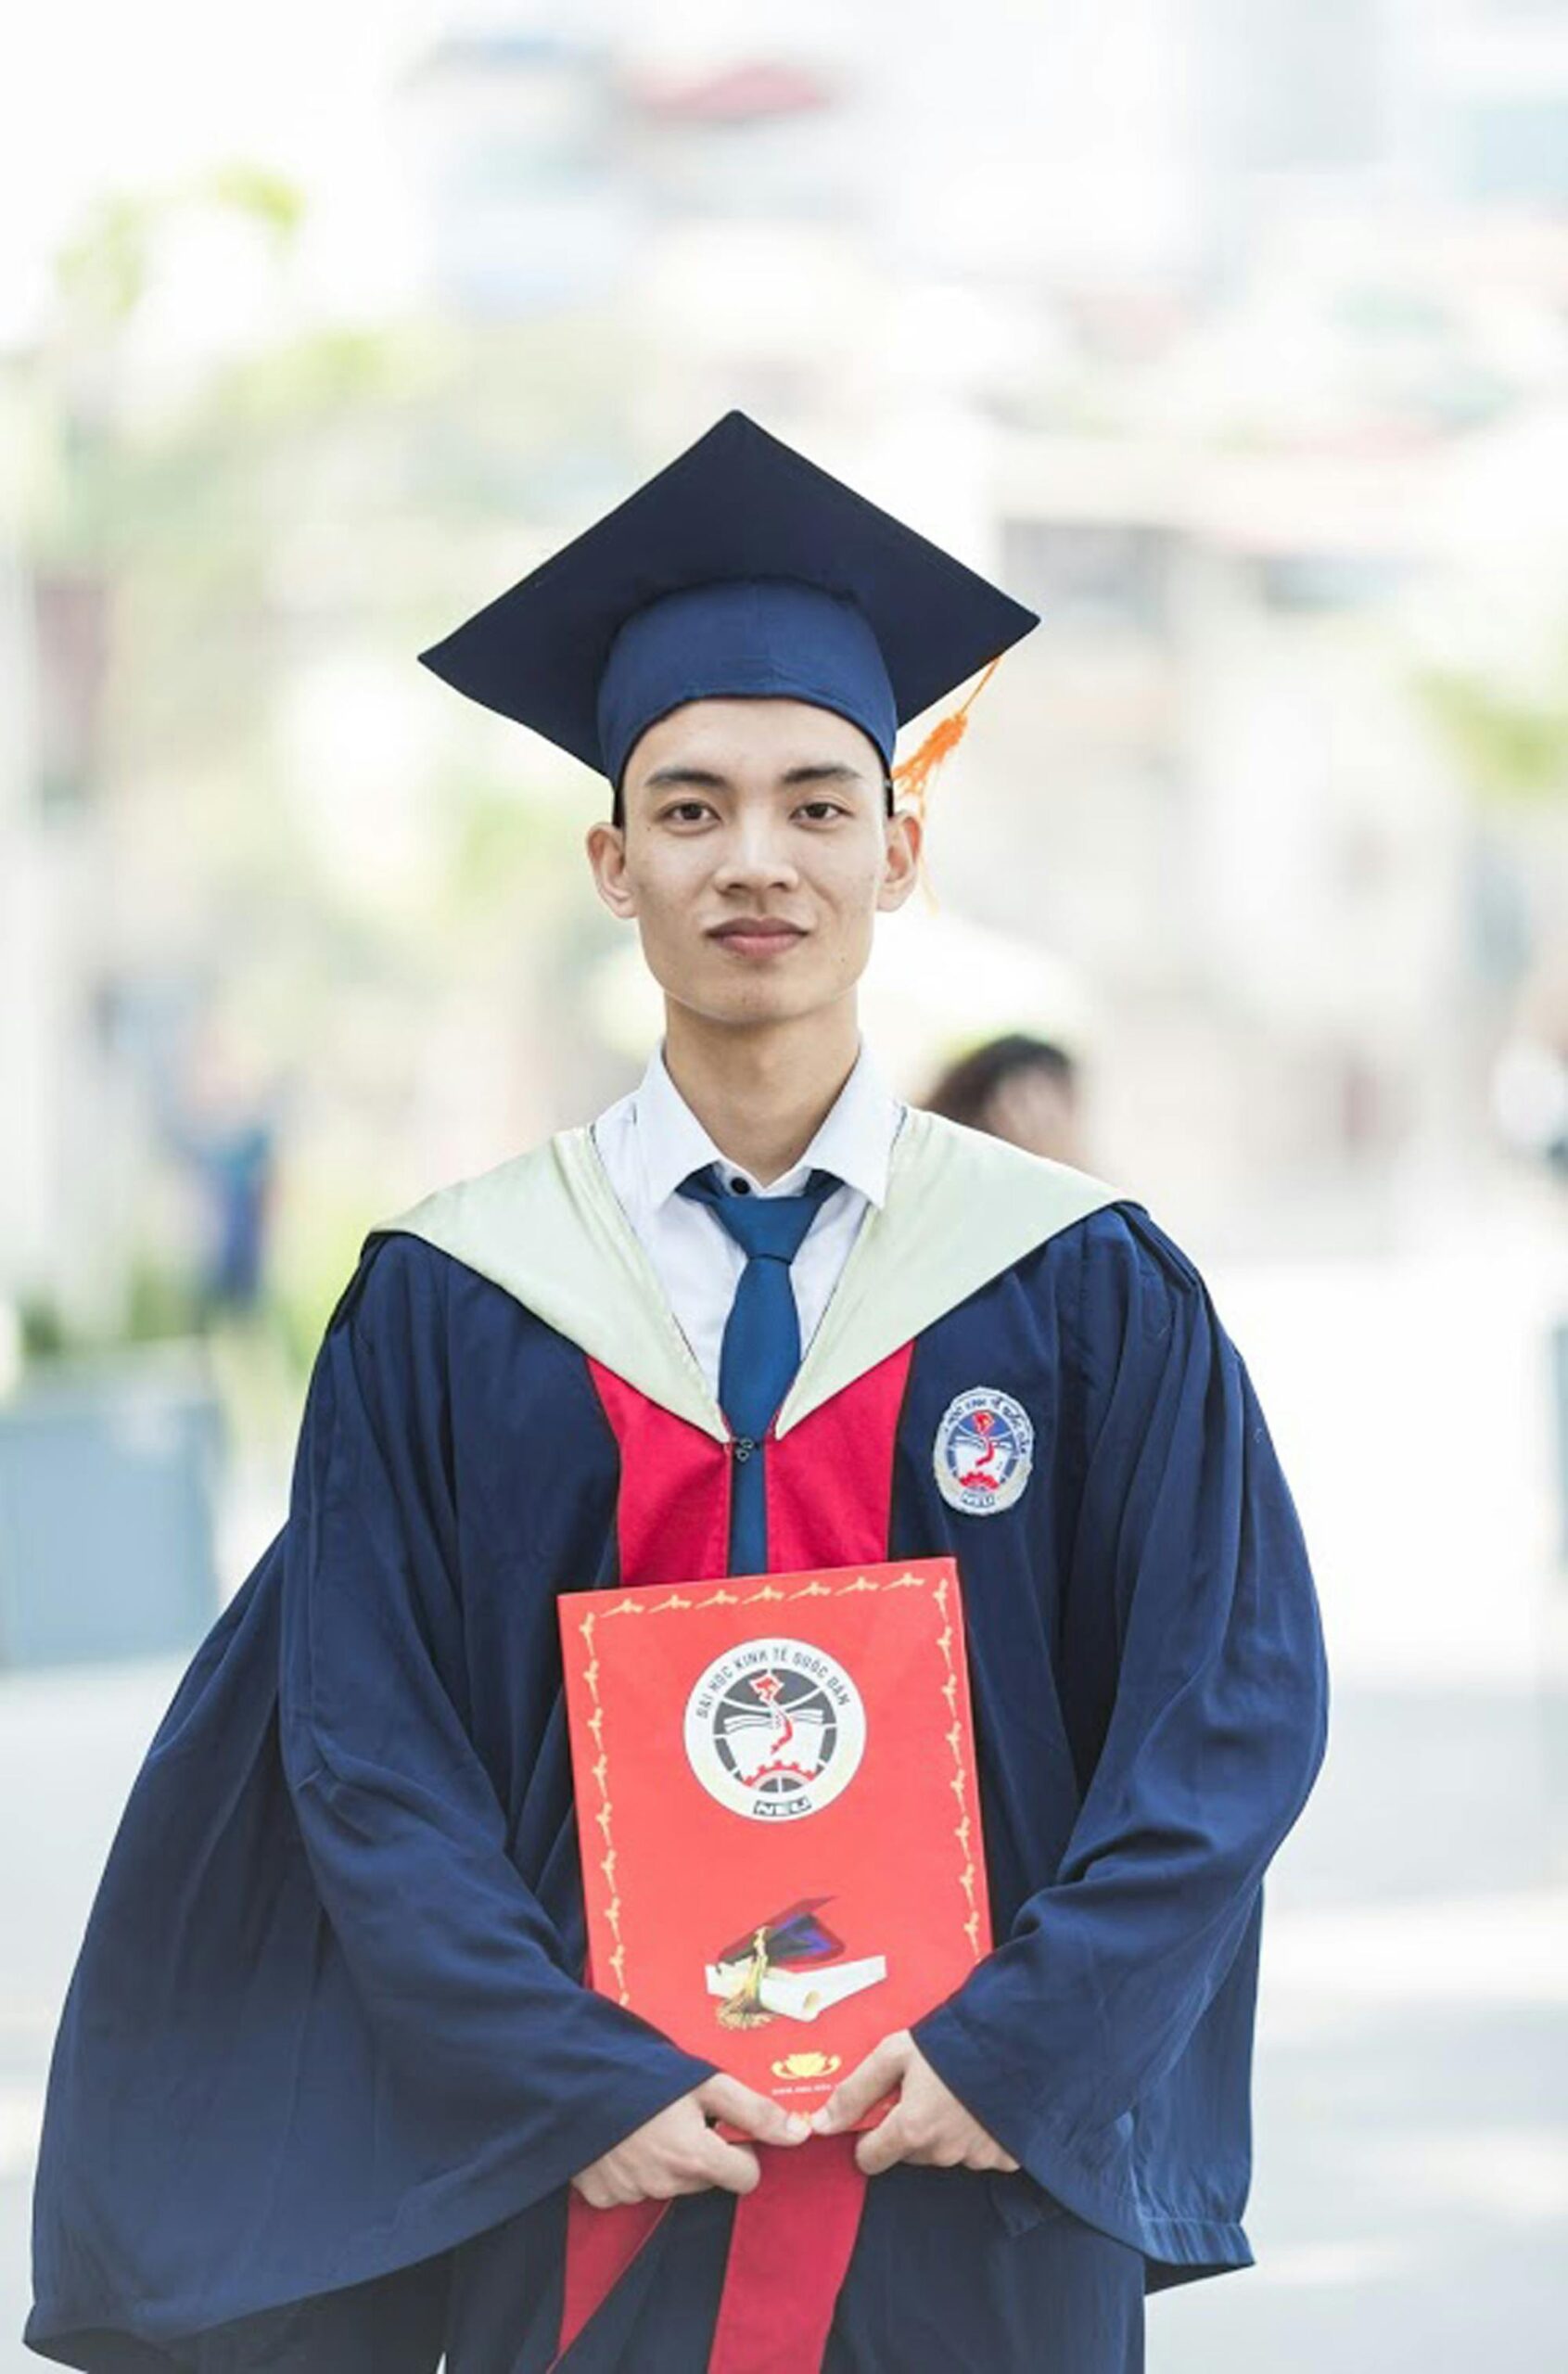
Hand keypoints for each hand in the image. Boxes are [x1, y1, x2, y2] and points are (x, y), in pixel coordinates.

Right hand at [570, 2073, 810, 2207]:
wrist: (566, 2077)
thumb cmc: (640, 2073)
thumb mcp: (704, 2081)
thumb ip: (754, 2110)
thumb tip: (801, 2135)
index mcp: (695, 2159)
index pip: (746, 2177)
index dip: (743, 2150)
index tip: (723, 2126)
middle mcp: (665, 2185)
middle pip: (707, 2179)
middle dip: (703, 2151)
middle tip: (680, 2115)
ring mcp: (631, 2194)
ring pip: (670, 2183)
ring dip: (667, 2159)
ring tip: (647, 2121)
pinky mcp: (601, 2196)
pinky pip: (632, 2189)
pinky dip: (632, 2168)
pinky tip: (621, 2138)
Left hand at [807, 2029, 1019, 2177]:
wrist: (1017, 2037)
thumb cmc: (949, 2041)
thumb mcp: (894, 2054)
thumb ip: (854, 2091)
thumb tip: (818, 2126)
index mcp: (911, 2130)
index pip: (870, 2158)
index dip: (869, 2136)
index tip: (882, 2112)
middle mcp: (942, 2152)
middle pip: (908, 2152)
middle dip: (909, 2127)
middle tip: (924, 2089)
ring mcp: (976, 2157)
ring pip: (943, 2152)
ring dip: (944, 2131)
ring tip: (956, 2091)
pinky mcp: (1005, 2157)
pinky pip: (979, 2154)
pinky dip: (977, 2135)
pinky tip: (981, 2105)